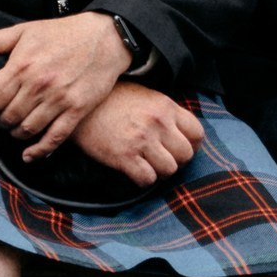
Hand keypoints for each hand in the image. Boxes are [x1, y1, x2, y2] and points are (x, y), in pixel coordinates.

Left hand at [0, 14, 130, 156]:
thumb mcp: (23, 31)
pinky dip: (39, 150)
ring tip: (14, 129)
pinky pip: (54, 137)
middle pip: (8, 117)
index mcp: (21, 65)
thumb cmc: (61, 33)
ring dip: (16, 134)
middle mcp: (38, 85)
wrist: (103, 37)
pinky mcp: (77, 110)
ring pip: (28, 129)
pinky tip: (29, 154)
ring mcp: (59, 99)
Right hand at [70, 83, 205, 184]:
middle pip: (186, 155)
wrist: (79, 106)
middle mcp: (157, 122)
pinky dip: (142, 179)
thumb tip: (182, 134)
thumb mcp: (145, 96)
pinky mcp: (124, 156)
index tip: (178, 148)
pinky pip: (147, 179)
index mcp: (165, 106)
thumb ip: (166, 113)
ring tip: (146, 164)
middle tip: (160, 158)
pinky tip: (133, 170)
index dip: (191, 145)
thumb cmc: (112, 100)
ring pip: (169, 170)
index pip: (197, 134)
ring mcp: (141, 140)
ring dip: (159, 171)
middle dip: (175, 160)